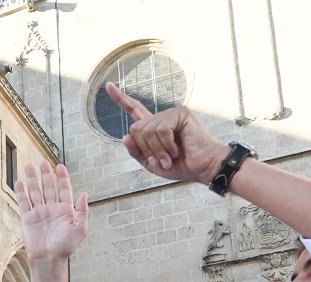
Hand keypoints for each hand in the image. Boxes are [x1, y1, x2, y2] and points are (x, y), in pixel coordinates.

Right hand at [15, 162, 88, 261]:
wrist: (48, 259)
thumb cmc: (65, 247)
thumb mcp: (80, 229)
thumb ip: (82, 211)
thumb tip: (84, 193)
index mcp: (65, 210)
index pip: (64, 189)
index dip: (62, 178)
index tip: (60, 166)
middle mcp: (52, 209)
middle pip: (48, 187)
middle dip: (45, 174)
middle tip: (42, 162)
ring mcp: (39, 213)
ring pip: (35, 192)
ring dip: (32, 179)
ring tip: (28, 166)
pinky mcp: (27, 218)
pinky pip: (23, 202)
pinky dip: (21, 192)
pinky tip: (19, 182)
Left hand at [105, 82, 227, 183]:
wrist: (202, 167)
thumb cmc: (181, 165)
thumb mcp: (152, 163)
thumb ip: (137, 152)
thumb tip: (125, 137)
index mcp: (154, 127)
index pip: (134, 109)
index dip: (120, 98)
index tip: (108, 86)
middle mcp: (161, 117)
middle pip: (136, 129)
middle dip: (146, 149)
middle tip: (162, 159)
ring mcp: (171, 113)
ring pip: (147, 130)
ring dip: (157, 150)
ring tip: (171, 157)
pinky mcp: (180, 113)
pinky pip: (161, 129)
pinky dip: (166, 144)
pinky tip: (176, 149)